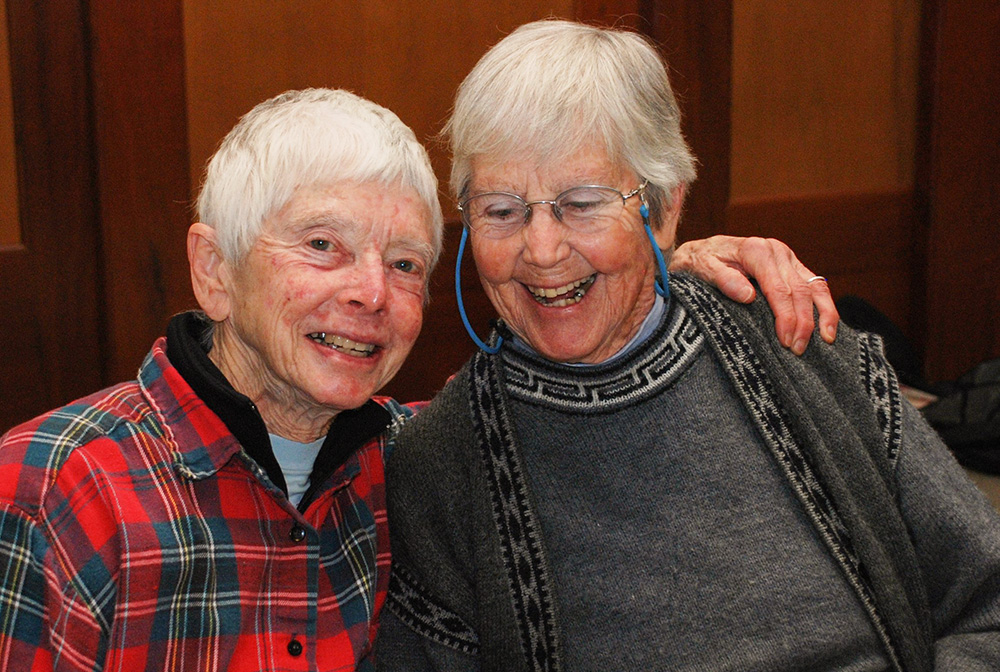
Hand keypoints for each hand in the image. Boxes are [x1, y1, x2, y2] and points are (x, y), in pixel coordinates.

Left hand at [670, 236, 837, 354]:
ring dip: (822, 315)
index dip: (785, 317)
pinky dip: (824, 305)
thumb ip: (723, 280)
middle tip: (799, 349)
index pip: (778, 289)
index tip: (785, 341)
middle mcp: (776, 250)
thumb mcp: (700, 269)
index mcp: (756, 250)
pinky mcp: (792, 265)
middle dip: (804, 322)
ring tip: (826, 340)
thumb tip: (747, 296)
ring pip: (815, 286)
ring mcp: (787, 257)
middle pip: (800, 290)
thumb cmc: (698, 262)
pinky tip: (828, 325)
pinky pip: (815, 285)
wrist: (699, 250)